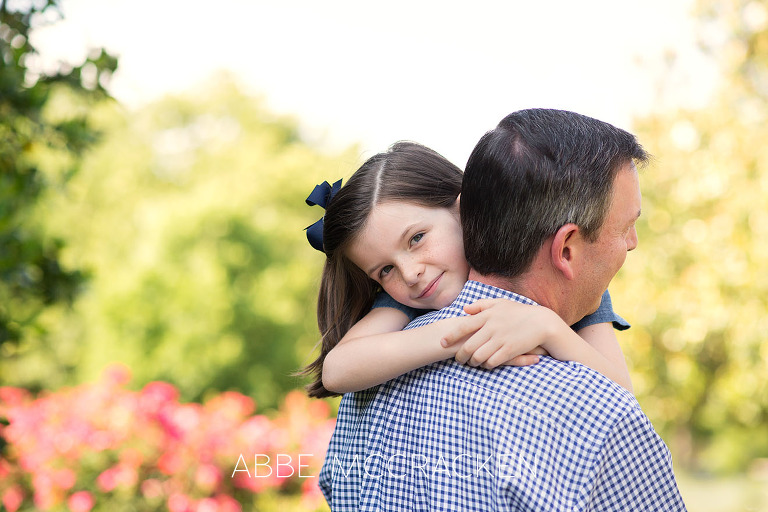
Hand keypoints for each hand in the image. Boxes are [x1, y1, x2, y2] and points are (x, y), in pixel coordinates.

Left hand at [441, 299, 556, 368]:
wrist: (542, 322)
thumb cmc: (520, 312)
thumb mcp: (500, 303)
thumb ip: (481, 305)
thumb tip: (464, 309)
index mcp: (487, 315)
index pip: (463, 327)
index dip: (450, 336)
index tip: (442, 343)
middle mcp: (492, 327)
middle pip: (468, 346)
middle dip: (460, 356)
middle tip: (458, 359)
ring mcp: (501, 339)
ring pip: (478, 356)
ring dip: (472, 362)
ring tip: (471, 363)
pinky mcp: (510, 350)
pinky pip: (492, 362)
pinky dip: (486, 365)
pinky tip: (486, 364)